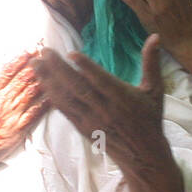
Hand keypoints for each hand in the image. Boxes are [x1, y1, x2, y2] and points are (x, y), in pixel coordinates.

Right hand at [0, 51, 48, 168]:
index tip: (29, 51)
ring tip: (53, 69)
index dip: (20, 59)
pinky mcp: (18, 129)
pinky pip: (35, 114)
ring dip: (43, 80)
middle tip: (45, 55)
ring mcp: (11, 115)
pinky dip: (45, 104)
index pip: (7, 71)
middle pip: (23, 79)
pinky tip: (54, 96)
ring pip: (31, 93)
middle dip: (35, 65)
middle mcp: (1, 101)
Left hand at [28, 35, 171, 179]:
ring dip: (49, 80)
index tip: (71, 53)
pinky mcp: (82, 128)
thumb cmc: (150, 118)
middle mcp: (105, 109)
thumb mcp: (155, 90)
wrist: (142, 155)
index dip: (87, 67)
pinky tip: (42, 83)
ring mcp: (91, 120)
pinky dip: (52, 96)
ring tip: (35, 64)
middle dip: (59, 69)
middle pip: (78, 87)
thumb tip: (156, 36)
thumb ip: (152, 63)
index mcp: (123, 98)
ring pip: (67, 98)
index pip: (101, 81)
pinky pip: (65, 110)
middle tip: (44, 51)